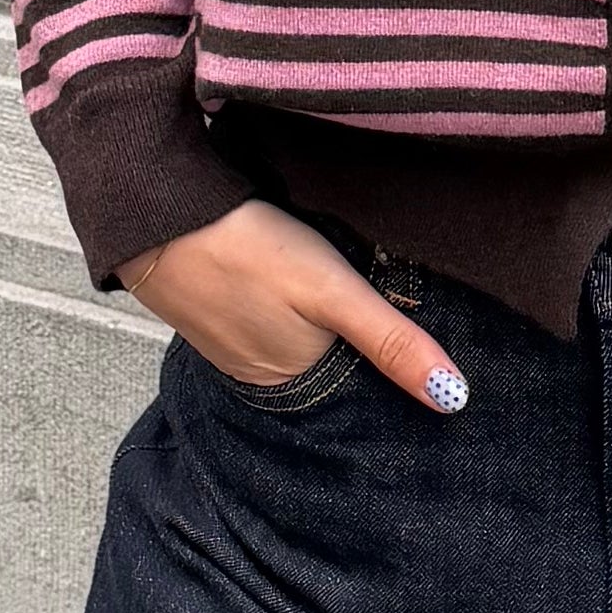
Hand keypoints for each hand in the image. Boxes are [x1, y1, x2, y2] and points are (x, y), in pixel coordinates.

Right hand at [129, 199, 467, 411]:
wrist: (156, 212)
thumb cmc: (247, 249)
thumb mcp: (333, 292)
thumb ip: (392, 341)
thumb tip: (454, 399)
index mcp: (295, 381)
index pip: (361, 388)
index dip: (392, 369)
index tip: (424, 347)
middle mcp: (264, 376)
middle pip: (331, 365)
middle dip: (358, 347)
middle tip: (390, 308)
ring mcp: (235, 346)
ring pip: (300, 342)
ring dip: (322, 326)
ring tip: (348, 297)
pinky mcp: (217, 314)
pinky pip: (267, 322)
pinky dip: (288, 309)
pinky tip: (296, 286)